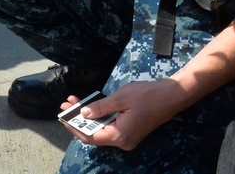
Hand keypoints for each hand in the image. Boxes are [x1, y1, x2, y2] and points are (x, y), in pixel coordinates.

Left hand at [60, 80, 184, 151]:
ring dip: (88, 116)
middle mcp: (123, 141)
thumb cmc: (147, 95)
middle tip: (65, 105)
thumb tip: (83, 113)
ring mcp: (128, 137)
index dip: (75, 127)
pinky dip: (99, 116)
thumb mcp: (120, 99)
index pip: (91, 137)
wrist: (172, 95)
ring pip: (102, 129)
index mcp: (120, 136)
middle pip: (95, 133)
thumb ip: (100, 108)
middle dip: (78, 119)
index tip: (62, 116)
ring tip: (73, 102)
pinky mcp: (130, 130)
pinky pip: (110, 126)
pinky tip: (90, 105)